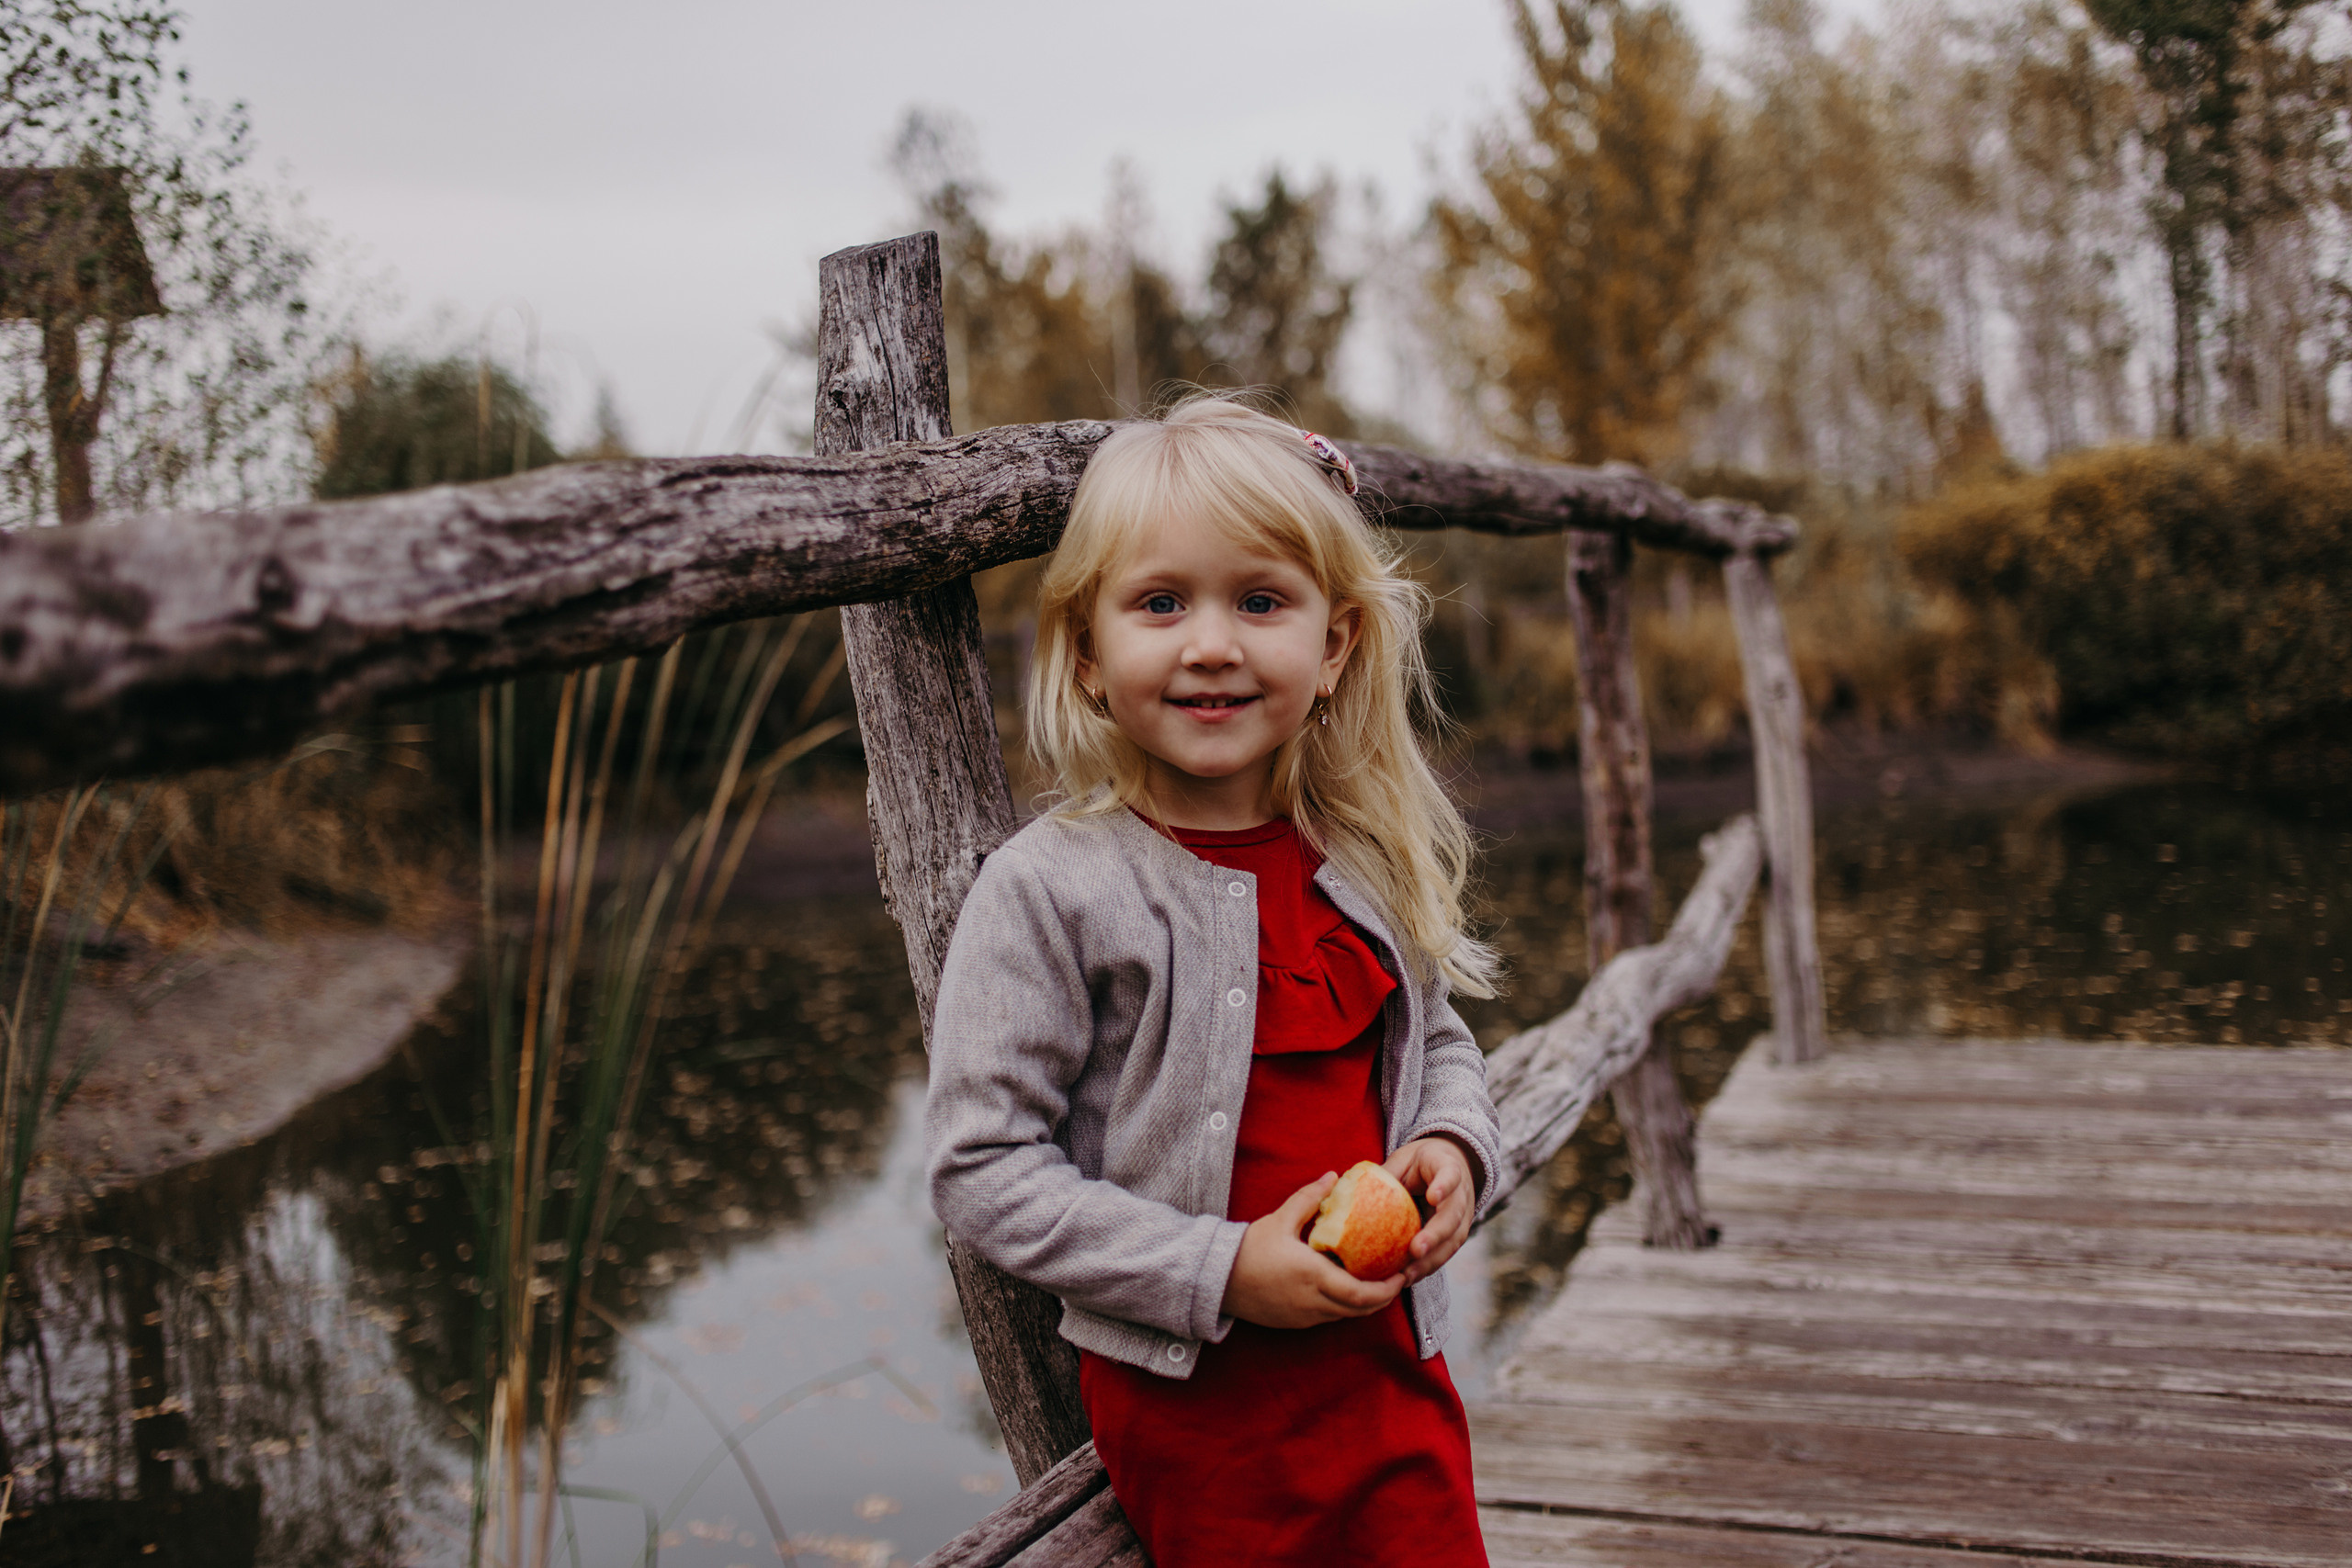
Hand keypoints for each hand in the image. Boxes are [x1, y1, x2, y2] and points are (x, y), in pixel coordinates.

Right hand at [1220, 1171, 1405, 1329]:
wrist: (1218, 1279)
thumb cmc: (1249, 1248)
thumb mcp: (1281, 1219)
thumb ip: (1309, 1198)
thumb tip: (1333, 1176)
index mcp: (1313, 1275)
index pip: (1360, 1293)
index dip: (1385, 1289)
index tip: (1400, 1275)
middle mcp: (1312, 1300)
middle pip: (1359, 1309)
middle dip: (1383, 1298)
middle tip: (1396, 1280)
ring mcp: (1304, 1316)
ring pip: (1345, 1316)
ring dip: (1364, 1304)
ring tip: (1377, 1284)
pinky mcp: (1295, 1322)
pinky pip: (1328, 1317)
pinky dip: (1344, 1307)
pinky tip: (1346, 1290)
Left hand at [1385, 1136, 1475, 1285]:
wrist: (1449, 1165)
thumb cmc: (1420, 1163)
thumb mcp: (1404, 1159)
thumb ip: (1387, 1174)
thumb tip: (1355, 1191)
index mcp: (1448, 1167)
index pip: (1450, 1175)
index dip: (1444, 1186)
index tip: (1433, 1196)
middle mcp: (1461, 1194)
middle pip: (1453, 1216)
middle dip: (1435, 1235)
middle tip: (1416, 1250)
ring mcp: (1463, 1217)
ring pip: (1452, 1241)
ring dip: (1431, 1259)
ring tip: (1408, 1274)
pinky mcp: (1456, 1235)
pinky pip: (1444, 1253)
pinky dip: (1427, 1267)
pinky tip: (1408, 1278)